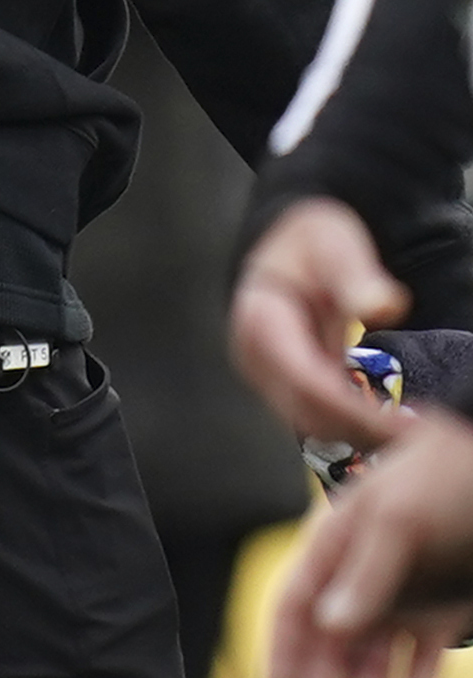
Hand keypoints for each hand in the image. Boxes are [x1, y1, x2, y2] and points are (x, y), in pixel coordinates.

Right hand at [234, 198, 414, 444]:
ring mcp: (267, 375)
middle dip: (362, 429)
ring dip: (359, 433)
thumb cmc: (309, 244)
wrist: (287, 248)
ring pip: (311, 424)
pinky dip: (354, 425)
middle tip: (421, 433)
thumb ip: (355, 276)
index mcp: (260, 323)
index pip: (304, 382)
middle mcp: (255, 358)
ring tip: (412, 431)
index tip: (401, 425)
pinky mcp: (286, 385)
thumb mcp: (331, 244)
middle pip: (306, 413)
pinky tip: (392, 423)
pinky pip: (317, 417)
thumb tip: (384, 306)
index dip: (353, 411)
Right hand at [269, 403, 472, 677]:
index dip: (280, 649)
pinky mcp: (443, 608)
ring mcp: (403, 594)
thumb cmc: (446, 479)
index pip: (294, 605)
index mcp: (334, 544)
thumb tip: (330, 628)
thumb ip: (364, 574)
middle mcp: (361, 576)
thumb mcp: (400, 519)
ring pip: (373, 658)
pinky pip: (420, 660)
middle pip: (329, 642)